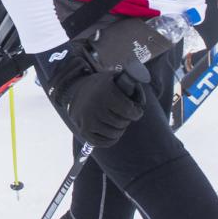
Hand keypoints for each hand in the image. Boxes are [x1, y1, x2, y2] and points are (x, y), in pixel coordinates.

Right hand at [32, 40, 148, 147]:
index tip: (136, 111)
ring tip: (118, 122)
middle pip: (122, 122)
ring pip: (114, 133)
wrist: (75, 90)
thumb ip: (129, 77)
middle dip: (127, 120)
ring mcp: (87, 120)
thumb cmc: (101, 85)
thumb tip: (142, 76)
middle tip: (125, 115)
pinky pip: (103, 142)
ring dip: (119, 129)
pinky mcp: (83, 131)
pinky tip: (111, 132)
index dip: (137, 112)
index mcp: (106, 92)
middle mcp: (95, 106)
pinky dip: (110, 139)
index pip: (130, 111)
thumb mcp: (114, 77)